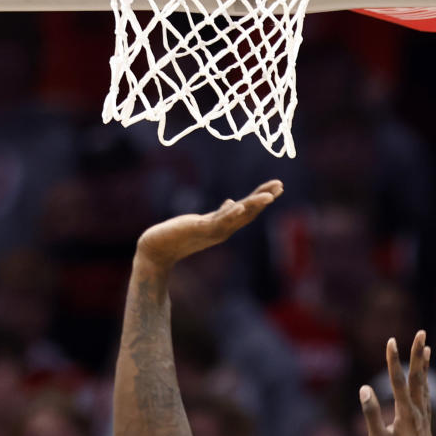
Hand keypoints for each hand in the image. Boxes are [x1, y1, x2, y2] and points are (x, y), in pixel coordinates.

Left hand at [135, 180, 282, 269]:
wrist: (156, 249)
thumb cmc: (177, 235)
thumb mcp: (202, 222)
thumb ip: (219, 214)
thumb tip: (231, 202)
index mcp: (224, 226)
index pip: (248, 210)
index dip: (262, 198)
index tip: (277, 187)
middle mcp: (222, 229)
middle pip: (248, 212)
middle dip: (264, 199)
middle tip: (280, 186)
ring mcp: (212, 230)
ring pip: (237, 217)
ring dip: (253, 206)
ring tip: (269, 196)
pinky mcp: (198, 229)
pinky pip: (218, 221)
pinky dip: (229, 214)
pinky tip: (238, 205)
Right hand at [360, 331, 435, 435]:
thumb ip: (372, 414)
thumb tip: (365, 389)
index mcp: (406, 415)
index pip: (399, 381)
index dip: (394, 360)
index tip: (391, 341)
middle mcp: (419, 413)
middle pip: (418, 377)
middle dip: (417, 354)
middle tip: (421, 333)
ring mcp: (424, 419)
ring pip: (425, 386)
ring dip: (424, 366)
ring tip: (427, 348)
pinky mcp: (426, 426)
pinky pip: (427, 397)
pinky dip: (425, 383)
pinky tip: (424, 381)